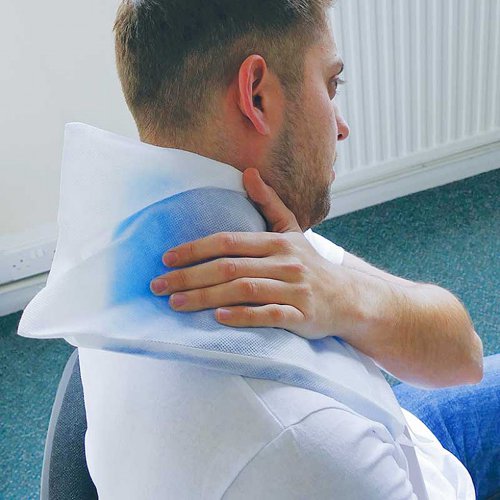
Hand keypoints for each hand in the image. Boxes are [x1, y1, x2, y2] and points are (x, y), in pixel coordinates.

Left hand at [150, 168, 344, 339]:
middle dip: (190, 276)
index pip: (229, 242)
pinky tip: (218, 318)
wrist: (349, 298)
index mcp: (278, 242)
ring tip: (176, 303)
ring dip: (206, 297)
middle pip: (229, 267)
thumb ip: (269, 203)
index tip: (167, 258)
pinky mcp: (302, 316)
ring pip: (244, 291)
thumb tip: (248, 172)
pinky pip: (269, 316)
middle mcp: (285, 263)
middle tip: (159, 286)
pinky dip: (243, 316)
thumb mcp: (293, 230)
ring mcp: (295, 290)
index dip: (196, 249)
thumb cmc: (311, 264)